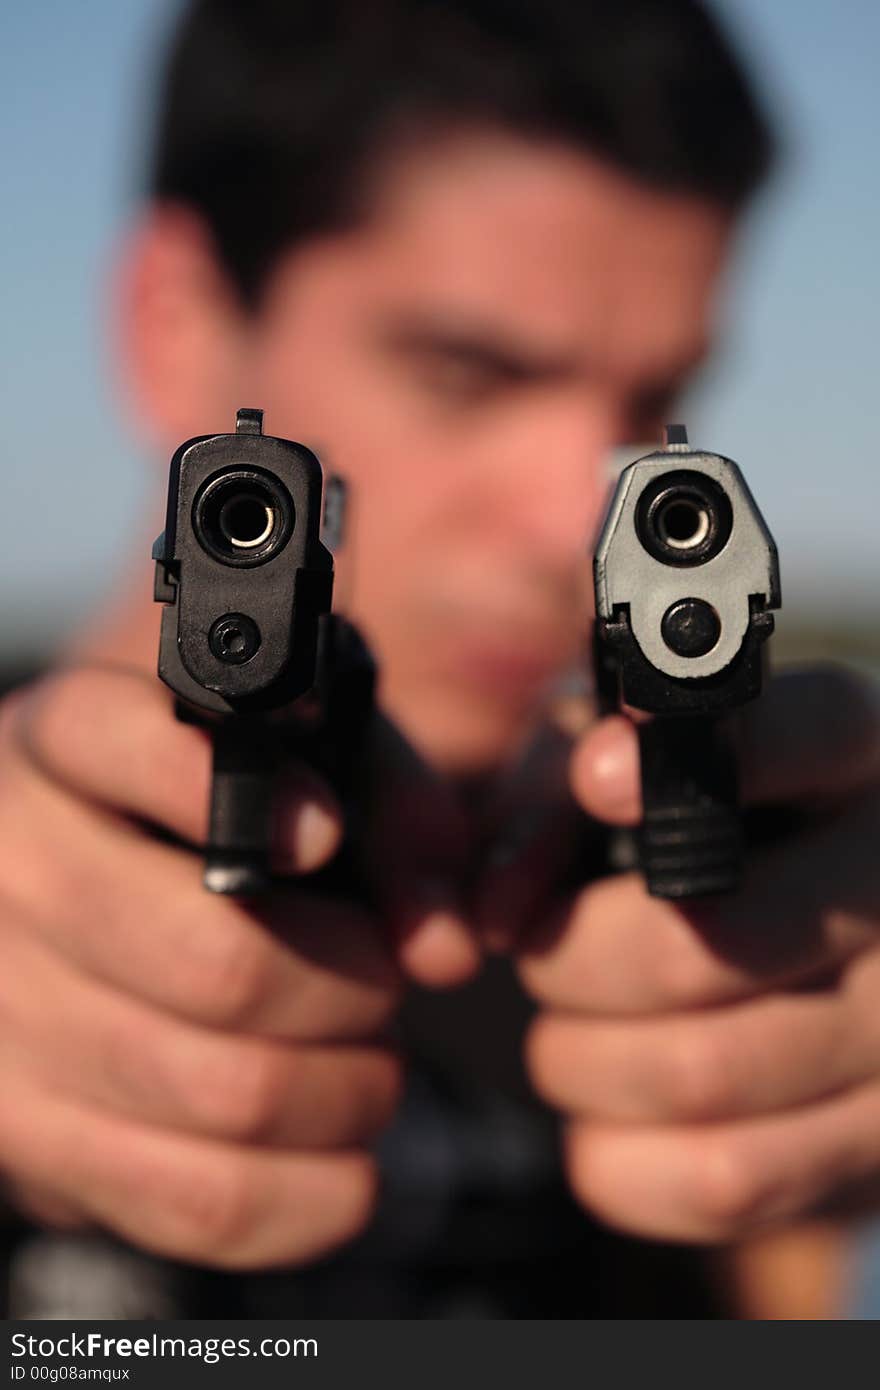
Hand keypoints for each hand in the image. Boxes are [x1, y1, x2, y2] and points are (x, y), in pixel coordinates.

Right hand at [0, 663, 474, 1267]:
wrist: (70, 913)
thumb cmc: (209, 823)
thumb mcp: (299, 761)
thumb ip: (392, 813)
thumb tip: (444, 950)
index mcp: (71, 743)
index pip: (128, 749)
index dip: (251, 801)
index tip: (325, 833)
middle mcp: (17, 872)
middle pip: (220, 965)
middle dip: (352, 988)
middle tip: (380, 980)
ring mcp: (6, 1016)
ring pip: (227, 1096)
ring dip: (349, 1091)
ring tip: (368, 1058)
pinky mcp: (29, 1137)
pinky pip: (201, 1200)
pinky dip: (315, 1191)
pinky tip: (345, 1152)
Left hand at [516, 665, 879, 1241]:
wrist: (789, 957)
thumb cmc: (667, 838)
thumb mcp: (606, 774)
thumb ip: (544, 807)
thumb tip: (498, 917)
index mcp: (852, 759)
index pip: (806, 732)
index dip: (683, 764)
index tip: (598, 778)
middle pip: (700, 948)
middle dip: (571, 961)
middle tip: (546, 951)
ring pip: (700, 1079)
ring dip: (581, 1062)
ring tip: (572, 1028)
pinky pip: (721, 1185)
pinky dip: (621, 1158)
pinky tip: (613, 1111)